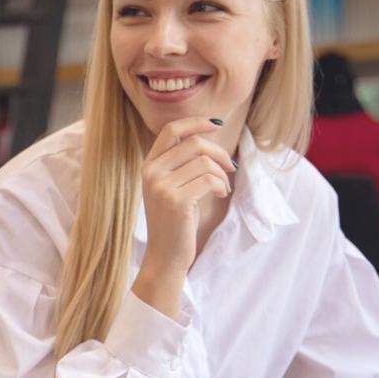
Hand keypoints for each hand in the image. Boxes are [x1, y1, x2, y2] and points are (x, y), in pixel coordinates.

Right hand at [132, 116, 234, 319]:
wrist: (165, 255)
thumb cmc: (174, 220)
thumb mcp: (171, 186)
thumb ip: (181, 162)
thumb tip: (208, 135)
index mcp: (149, 165)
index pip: (171, 130)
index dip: (196, 122)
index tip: (216, 124)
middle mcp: (151, 172)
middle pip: (194, 143)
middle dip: (219, 153)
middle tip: (229, 167)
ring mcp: (161, 186)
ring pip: (205, 162)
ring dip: (222, 174)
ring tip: (222, 188)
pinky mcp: (176, 200)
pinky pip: (210, 179)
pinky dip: (221, 186)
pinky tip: (220, 195)